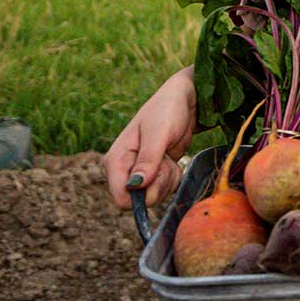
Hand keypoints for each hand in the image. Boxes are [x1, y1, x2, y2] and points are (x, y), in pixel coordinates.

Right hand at [102, 67, 196, 208]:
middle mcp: (123, 170)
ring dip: (168, 179)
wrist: (183, 100)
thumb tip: (136, 186)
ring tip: (168, 155)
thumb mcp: (159, 133)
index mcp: (116, 160)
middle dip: (159, 184)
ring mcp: (138, 173)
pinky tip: (171, 158)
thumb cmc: (167, 110)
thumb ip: (148, 159)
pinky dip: (173, 177)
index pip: (122, 198)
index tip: (157, 172)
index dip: (142, 194)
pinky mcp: (152, 173)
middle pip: (141, 200)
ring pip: (154, 196)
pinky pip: (164, 189)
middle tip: (166, 160)